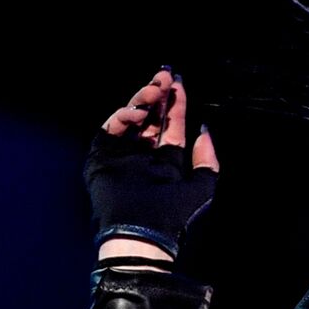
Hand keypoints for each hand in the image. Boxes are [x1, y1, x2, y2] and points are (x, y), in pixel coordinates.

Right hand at [83, 67, 221, 259]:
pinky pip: (110, 129)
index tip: (178, 82)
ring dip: (143, 100)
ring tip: (156, 89)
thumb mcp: (203, 185)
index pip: (170, 126)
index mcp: (167, 162)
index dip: (175, 105)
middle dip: (158, 95)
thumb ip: (206, 158)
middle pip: (150, 118)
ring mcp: (122, 155)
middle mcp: (144, 156)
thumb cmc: (174, 213)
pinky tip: (138, 111)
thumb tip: (204, 129)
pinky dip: (123, 116)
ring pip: (130, 118)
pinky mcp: (102, 157)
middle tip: (166, 76)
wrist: (142, 232)